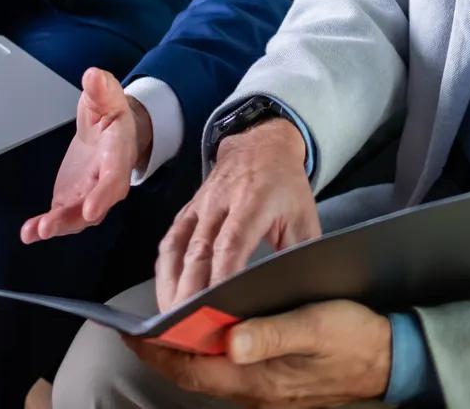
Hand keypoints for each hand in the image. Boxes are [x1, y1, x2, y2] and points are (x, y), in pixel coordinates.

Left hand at [20, 68, 149, 242]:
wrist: (110, 131)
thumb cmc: (111, 114)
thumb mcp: (108, 95)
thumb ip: (102, 89)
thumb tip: (93, 76)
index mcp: (118, 156)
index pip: (113, 179)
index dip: (104, 195)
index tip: (92, 209)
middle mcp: (105, 182)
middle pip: (93, 206)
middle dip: (72, 219)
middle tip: (49, 227)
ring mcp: (88, 193)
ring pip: (76, 216)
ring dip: (55, 226)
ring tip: (33, 233)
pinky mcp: (72, 198)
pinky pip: (60, 215)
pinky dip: (43, 226)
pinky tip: (27, 233)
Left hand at [125, 300, 391, 408]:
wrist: (392, 359)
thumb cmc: (353, 337)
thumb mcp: (315, 325)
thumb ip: (272, 334)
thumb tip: (228, 341)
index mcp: (258, 378)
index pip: (193, 368)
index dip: (158, 351)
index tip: (131, 333)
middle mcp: (254, 391)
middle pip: (194, 374)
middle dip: (163, 354)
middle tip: (135, 330)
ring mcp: (264, 391)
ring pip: (209, 374)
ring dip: (184, 355)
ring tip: (161, 330)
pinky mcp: (274, 385)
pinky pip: (229, 373)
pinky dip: (208, 356)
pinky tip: (206, 336)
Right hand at [155, 116, 318, 310]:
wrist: (262, 144)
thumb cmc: (285, 185)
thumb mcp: (304, 217)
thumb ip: (300, 252)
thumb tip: (301, 291)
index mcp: (253, 203)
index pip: (230, 245)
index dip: (220, 276)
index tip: (215, 306)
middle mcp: (220, 204)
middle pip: (198, 251)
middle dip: (190, 290)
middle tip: (186, 325)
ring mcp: (200, 205)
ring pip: (178, 245)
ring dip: (171, 282)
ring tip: (170, 316)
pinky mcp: (189, 209)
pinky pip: (171, 239)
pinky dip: (165, 267)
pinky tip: (166, 290)